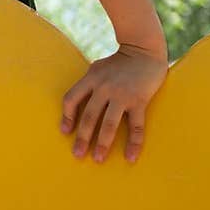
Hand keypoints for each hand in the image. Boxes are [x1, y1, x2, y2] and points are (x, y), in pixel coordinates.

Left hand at [60, 43, 167, 163]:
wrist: (144, 50)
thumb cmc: (119, 62)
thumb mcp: (97, 68)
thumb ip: (88, 84)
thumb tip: (78, 103)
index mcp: (91, 79)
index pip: (71, 99)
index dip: (66, 116)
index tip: (65, 132)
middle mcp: (104, 88)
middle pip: (89, 116)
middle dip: (82, 137)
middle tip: (78, 154)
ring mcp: (122, 95)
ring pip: (109, 124)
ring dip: (103, 143)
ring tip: (98, 159)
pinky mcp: (139, 101)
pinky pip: (135, 126)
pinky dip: (133, 143)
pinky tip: (130, 157)